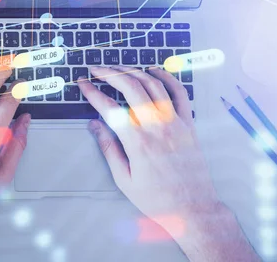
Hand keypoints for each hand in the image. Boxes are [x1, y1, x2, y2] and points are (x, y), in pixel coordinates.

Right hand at [79, 66, 258, 261]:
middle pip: (131, 88)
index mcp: (137, 142)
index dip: (92, 92)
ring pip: (154, 85)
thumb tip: (94, 126)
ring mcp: (175, 123)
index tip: (83, 84)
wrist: (193, 209)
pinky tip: (155, 71)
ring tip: (119, 68)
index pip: (109, 108)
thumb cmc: (158, 199)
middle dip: (110, 74)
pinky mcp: (189, 124)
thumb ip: (108, 148)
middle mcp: (157, 127)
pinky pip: (179, 93)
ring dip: (134, 71)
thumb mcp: (124, 179)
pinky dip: (167, 78)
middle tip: (97, 70)